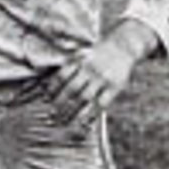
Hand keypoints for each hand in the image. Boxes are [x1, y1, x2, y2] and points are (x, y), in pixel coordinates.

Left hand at [42, 21, 156, 129]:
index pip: (61, 76)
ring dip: (73, 112)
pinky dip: (93, 113)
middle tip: (52, 116)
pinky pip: (102, 102)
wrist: (123, 46)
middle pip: (71, 89)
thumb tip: (47, 86)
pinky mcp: (115, 86)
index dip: (52, 89)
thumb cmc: (97, 53)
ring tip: (64, 121)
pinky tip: (85, 122)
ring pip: (84, 98)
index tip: (46, 99)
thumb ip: (69, 69)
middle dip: (60, 104)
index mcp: (79, 60)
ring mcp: (103, 78)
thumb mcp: (81, 55)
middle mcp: (90, 69)